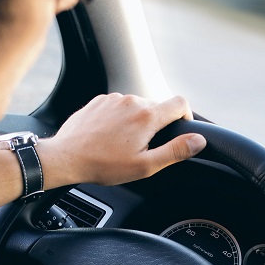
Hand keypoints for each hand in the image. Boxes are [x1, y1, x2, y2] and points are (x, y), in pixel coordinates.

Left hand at [38, 93, 206, 187]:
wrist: (66, 157)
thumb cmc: (103, 164)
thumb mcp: (145, 165)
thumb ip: (175, 151)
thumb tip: (198, 141)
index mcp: (147, 116)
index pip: (180, 103)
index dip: (186, 116)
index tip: (180, 130)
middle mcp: (132, 100)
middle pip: (157, 107)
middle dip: (156, 126)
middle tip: (143, 148)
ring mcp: (114, 98)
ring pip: (136, 107)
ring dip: (136, 122)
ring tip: (122, 145)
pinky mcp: (99, 100)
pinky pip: (118, 106)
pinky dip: (119, 119)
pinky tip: (109, 137)